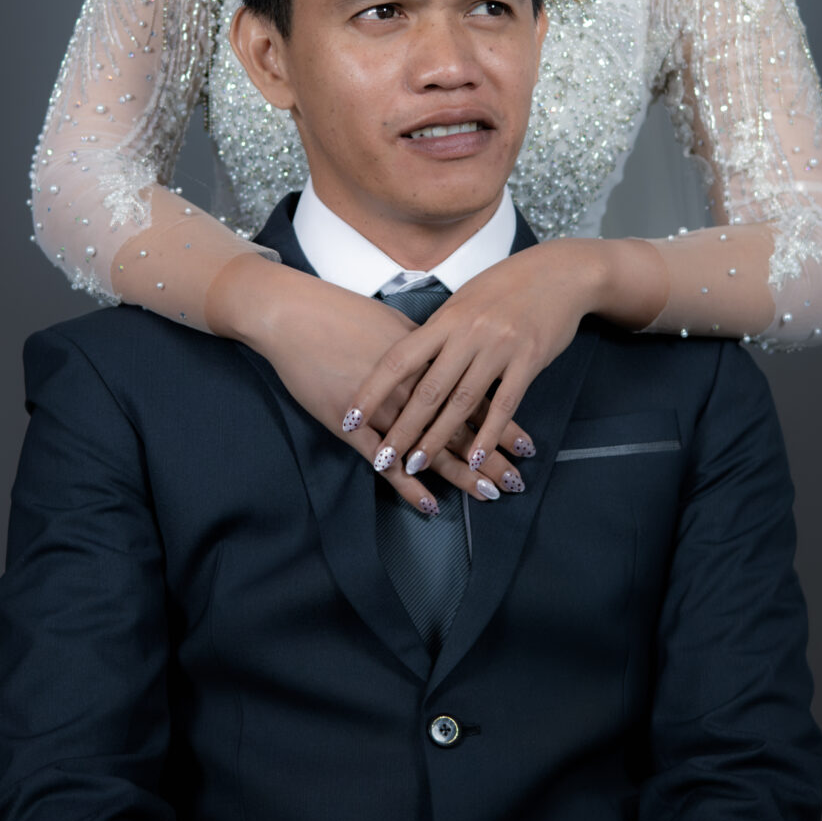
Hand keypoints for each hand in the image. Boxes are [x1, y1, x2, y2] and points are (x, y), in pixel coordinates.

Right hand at [205, 256, 531, 514]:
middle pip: (461, 428)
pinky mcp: (353, 426)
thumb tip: (449, 358)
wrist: (295, 314)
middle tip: (517, 482)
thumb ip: (426, 347)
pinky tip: (430, 506)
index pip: (474, 398)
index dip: (501, 424)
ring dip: (462, 475)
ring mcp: (384, 408)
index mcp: (428, 360)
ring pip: (431, 448)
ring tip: (489, 496)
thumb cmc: (341, 314)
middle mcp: (413, 386)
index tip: (527, 445)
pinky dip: (409, 486)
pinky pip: (386, 463)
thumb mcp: (395, 326)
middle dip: (491, 457)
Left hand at [348, 240, 666, 483]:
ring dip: (438, 438)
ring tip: (418, 464)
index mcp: (446, 318)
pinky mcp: (529, 361)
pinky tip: (476, 458)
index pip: (398, 359)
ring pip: (462, 402)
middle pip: (427, 389)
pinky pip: (505, 404)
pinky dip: (489, 434)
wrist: (559, 272)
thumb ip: (439, 332)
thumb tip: (411, 361)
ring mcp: (499, 348)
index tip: (350, 416)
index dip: (372, 390)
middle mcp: (468, 334)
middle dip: (402, 428)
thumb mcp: (464, 300)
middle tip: (382, 458)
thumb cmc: (507, 285)